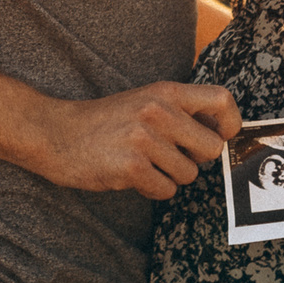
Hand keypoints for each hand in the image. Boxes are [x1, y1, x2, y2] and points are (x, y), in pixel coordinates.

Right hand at [28, 80, 240, 198]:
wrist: (53, 132)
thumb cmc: (102, 122)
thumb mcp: (142, 101)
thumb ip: (178, 111)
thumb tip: (220, 134)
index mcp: (164, 92)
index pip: (221, 100)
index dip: (230, 123)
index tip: (221, 136)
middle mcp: (158, 111)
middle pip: (211, 148)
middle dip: (195, 159)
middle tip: (169, 156)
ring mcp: (144, 138)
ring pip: (188, 175)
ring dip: (169, 176)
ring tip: (142, 163)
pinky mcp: (131, 166)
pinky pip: (166, 190)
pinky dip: (151, 190)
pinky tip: (130, 176)